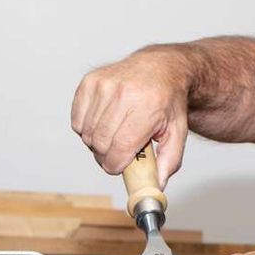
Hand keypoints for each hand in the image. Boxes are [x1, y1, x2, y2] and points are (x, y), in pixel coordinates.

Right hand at [70, 51, 189, 185]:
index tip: (120, 166)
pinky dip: (86, 128)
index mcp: (146, 107)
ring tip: (113, 135)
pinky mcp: (89, 82)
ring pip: (86, 134)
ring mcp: (103, 85)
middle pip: (99, 144)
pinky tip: (103, 122)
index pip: (119, 149)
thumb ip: (169, 162)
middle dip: (106, 157)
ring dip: (96, 143)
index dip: (116, 165)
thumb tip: (156, 186)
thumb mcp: (177, 133)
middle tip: (117, 153)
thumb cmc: (168, 102)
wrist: (160, 68)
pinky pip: (77, 120)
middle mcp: (122, 93)